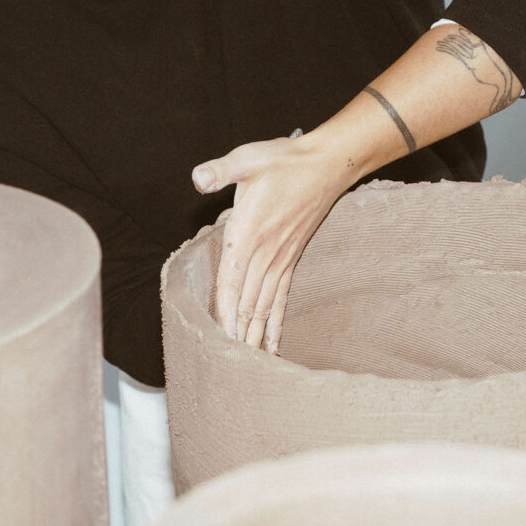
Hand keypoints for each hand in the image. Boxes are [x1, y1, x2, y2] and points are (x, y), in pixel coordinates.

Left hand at [192, 133, 348, 352]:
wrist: (327, 164)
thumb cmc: (283, 160)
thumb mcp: (248, 158)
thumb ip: (221, 170)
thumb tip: (198, 178)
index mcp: (248, 234)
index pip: (231, 283)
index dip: (224, 313)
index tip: (219, 340)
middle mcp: (264, 255)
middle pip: (247, 305)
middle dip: (237, 336)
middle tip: (228, 367)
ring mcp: (280, 262)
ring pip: (263, 308)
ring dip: (254, 337)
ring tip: (247, 367)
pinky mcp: (290, 262)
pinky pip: (280, 300)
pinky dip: (274, 325)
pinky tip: (272, 348)